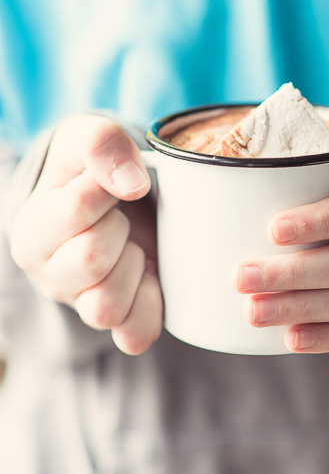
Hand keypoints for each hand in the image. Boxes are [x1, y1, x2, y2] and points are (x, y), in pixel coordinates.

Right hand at [10, 115, 162, 353]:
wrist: (118, 197)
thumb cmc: (96, 170)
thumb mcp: (90, 138)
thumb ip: (101, 143)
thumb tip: (133, 184)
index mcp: (31, 231)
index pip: (76, 209)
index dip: (106, 188)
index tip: (109, 183)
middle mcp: (48, 276)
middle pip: (90, 259)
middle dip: (119, 228)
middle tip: (120, 216)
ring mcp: (81, 305)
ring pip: (106, 306)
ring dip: (133, 267)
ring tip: (131, 245)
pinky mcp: (118, 323)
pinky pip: (135, 335)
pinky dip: (150, 306)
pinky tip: (151, 276)